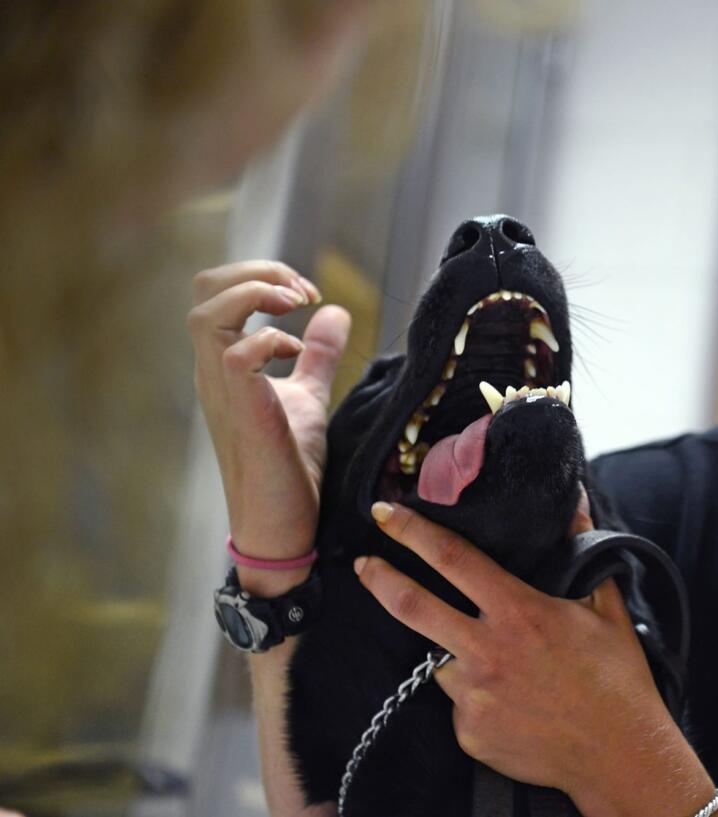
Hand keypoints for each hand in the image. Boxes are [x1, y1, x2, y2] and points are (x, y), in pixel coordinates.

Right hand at [188, 260, 350, 592]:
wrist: (282, 524)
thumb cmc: (288, 464)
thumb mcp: (307, 396)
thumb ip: (316, 355)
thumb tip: (336, 313)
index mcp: (224, 362)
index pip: (216, 290)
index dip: (262, 275)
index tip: (309, 295)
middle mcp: (212, 370)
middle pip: (206, 288)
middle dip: (259, 271)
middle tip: (304, 293)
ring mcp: (221, 390)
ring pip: (208, 313)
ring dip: (259, 295)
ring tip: (298, 308)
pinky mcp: (242, 411)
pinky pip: (235, 354)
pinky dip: (268, 340)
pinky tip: (293, 354)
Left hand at [354, 497, 715, 816]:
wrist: (619, 755)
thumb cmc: (617, 680)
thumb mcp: (607, 607)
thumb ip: (585, 550)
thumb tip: (576, 505)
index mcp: (519, 612)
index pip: (452, 559)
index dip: (414, 532)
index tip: (387, 513)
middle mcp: (488, 652)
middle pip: (413, 606)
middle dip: (380, 579)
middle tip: (364, 563)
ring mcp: (474, 696)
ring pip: (440, 659)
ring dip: (453, 650)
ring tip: (496, 661)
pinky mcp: (469, 733)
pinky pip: (458, 702)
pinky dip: (475, 694)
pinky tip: (510, 701)